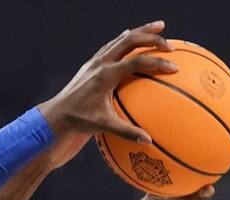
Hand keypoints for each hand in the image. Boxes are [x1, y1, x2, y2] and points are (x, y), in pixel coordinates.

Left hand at [38, 21, 176, 146]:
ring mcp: (95, 62)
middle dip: (151, 37)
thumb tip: (148, 141)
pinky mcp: (91, 64)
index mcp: (105, 76)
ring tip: (158, 28)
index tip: (174, 67)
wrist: (55, 115)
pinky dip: (125, 41)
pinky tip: (133, 39)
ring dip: (140, 32)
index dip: (157, 63)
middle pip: (130, 41)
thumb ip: (127, 132)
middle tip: (170, 43)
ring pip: (121, 40)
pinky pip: (112, 46)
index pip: (136, 62)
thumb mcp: (103, 126)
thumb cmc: (79, 121)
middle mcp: (100, 64)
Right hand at [156, 76, 229, 199]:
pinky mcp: (175, 138)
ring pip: (202, 112)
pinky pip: (176, 119)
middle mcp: (208, 144)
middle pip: (225, 117)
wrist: (158, 199)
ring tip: (208, 71)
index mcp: (216, 157)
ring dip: (207, 93)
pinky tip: (165, 90)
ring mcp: (192, 139)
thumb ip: (196, 199)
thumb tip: (210, 192)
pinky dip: (174, 106)